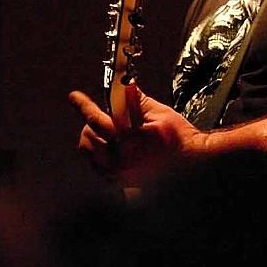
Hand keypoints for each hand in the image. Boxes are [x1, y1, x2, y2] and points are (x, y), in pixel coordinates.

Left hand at [68, 84, 208, 187]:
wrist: (191, 164)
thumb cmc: (178, 138)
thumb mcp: (159, 113)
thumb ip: (135, 99)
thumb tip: (122, 84)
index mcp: (130, 139)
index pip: (97, 119)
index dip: (84, 105)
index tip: (74, 97)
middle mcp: (121, 159)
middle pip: (88, 135)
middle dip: (91, 121)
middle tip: (104, 114)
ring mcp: (118, 173)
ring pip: (88, 151)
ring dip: (92, 136)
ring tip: (107, 131)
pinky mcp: (119, 181)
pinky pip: (95, 165)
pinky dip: (97, 152)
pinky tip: (110, 146)